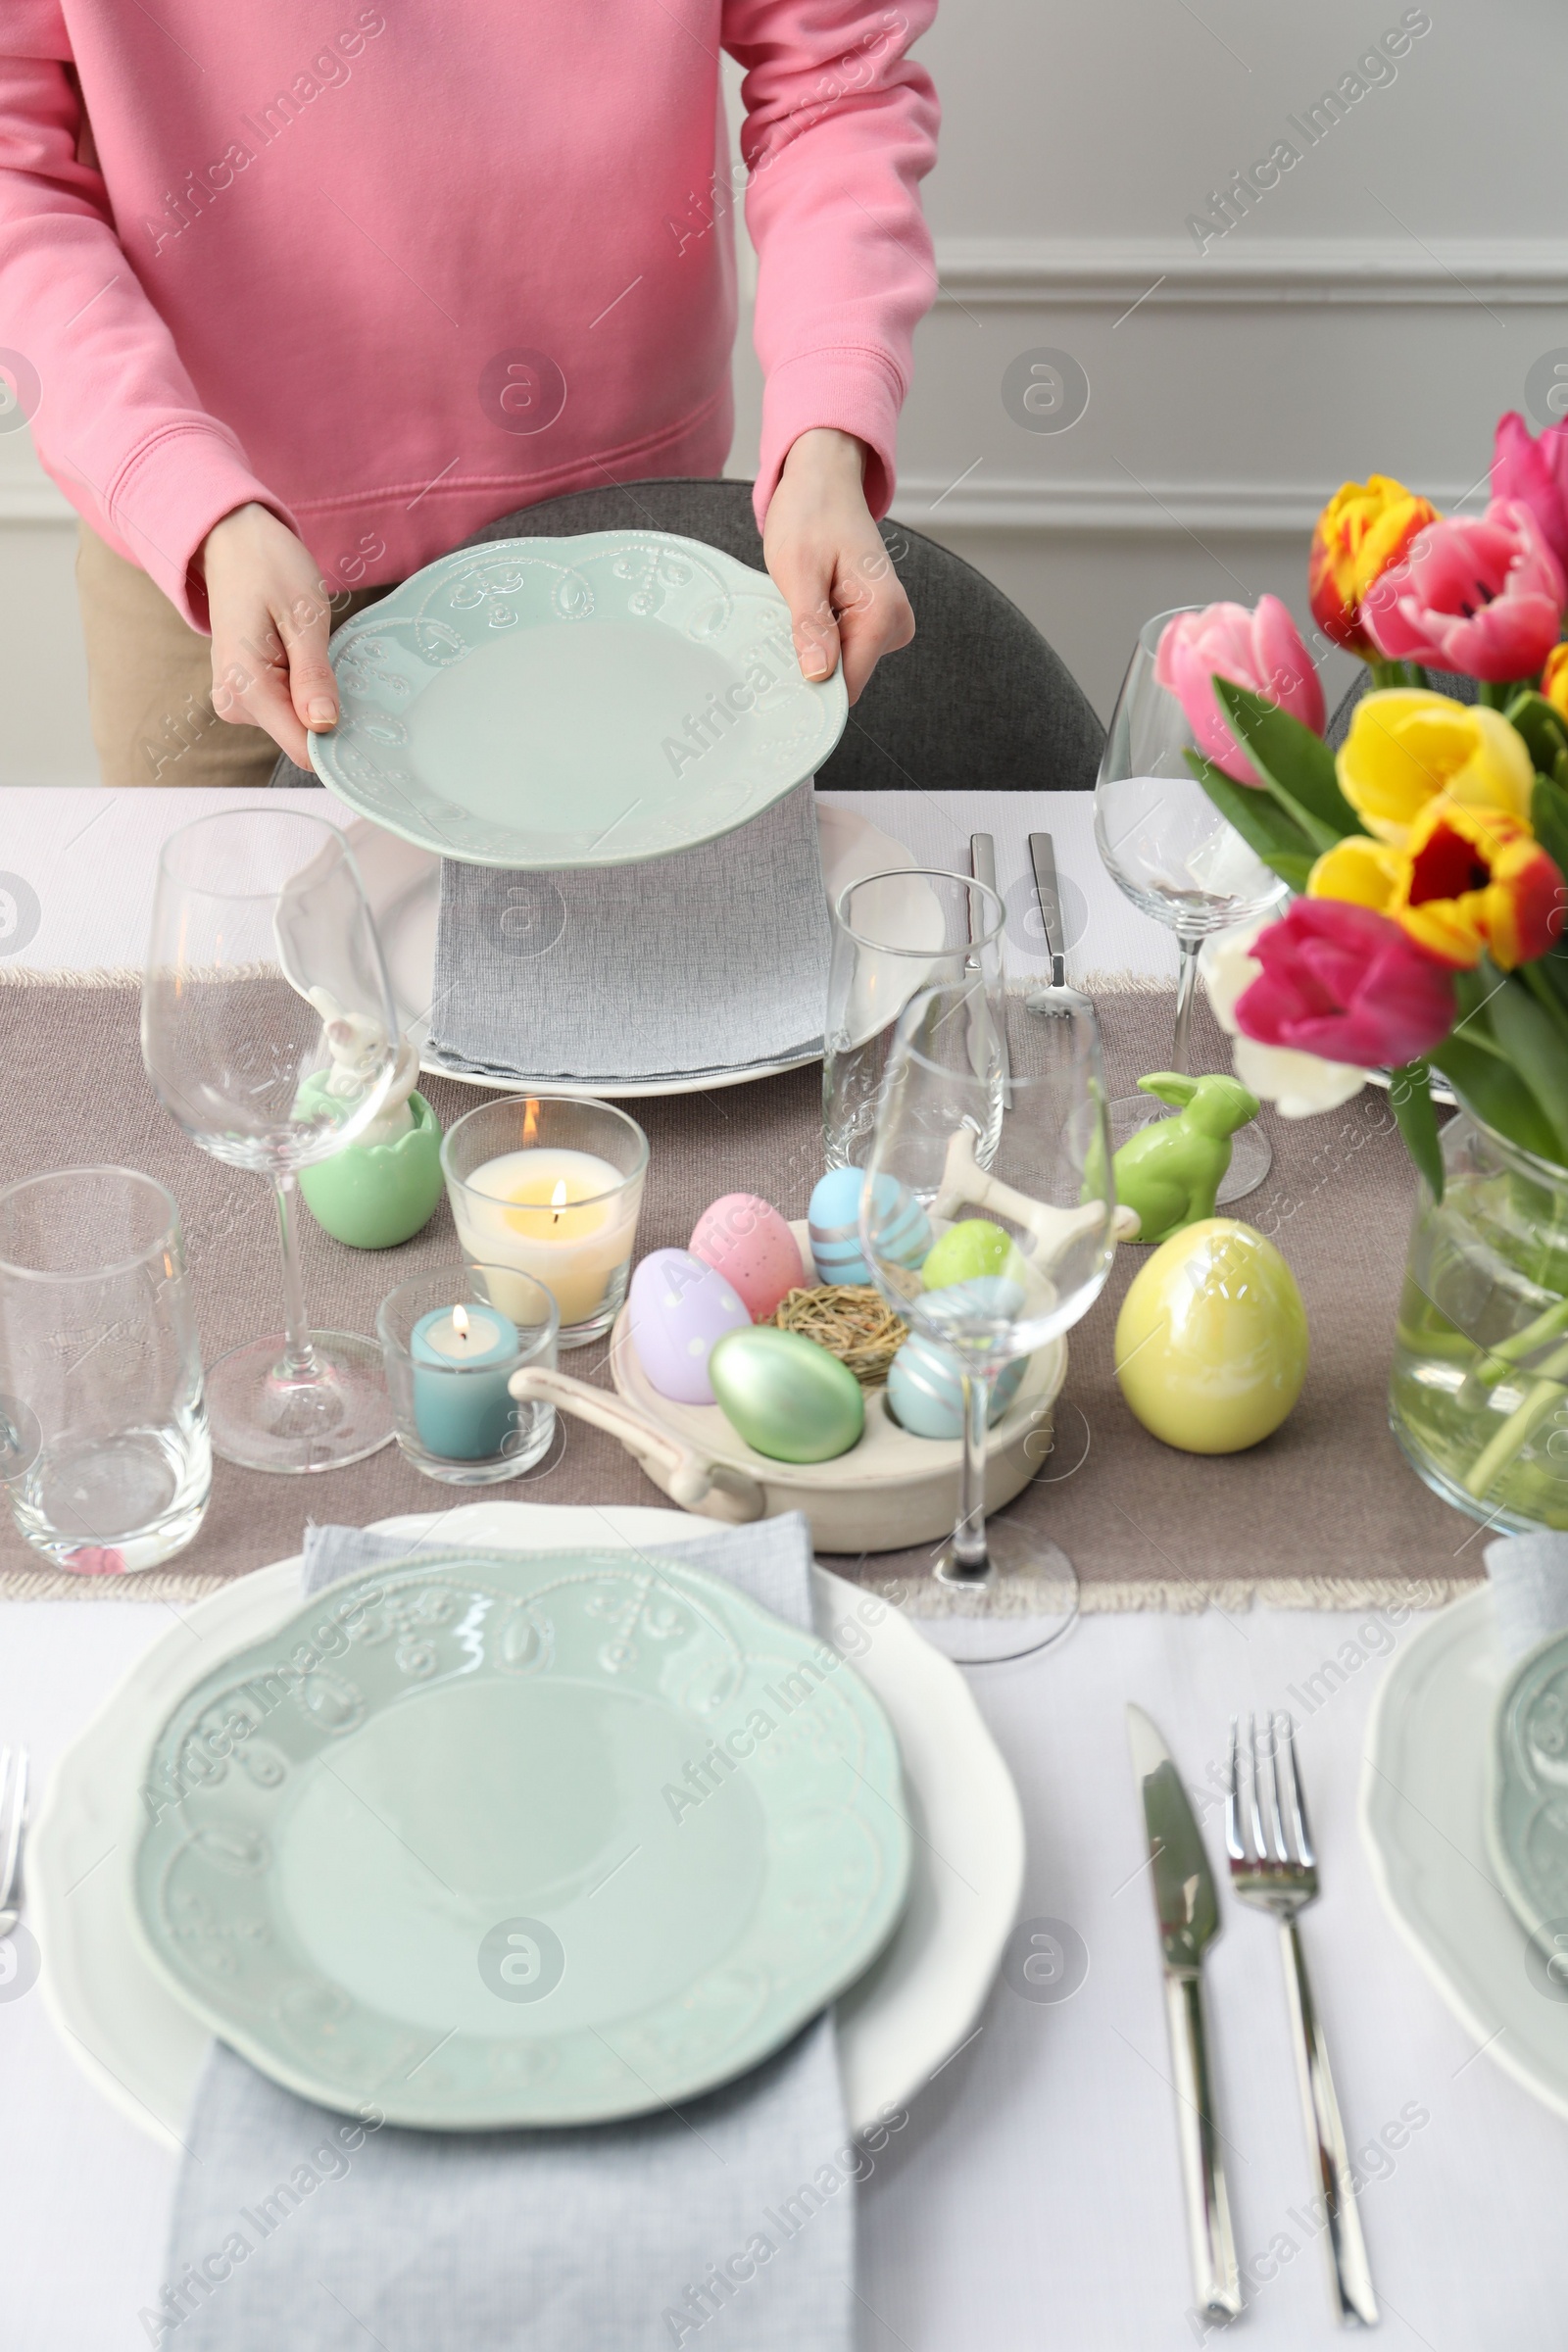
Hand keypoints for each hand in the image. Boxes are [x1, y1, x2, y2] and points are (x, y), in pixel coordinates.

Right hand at [198, 503, 339, 765]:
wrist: (233, 543)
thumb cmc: (269, 568)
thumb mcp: (304, 617)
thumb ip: (313, 676)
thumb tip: (324, 725)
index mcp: (244, 685)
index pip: (301, 748)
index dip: (337, 739)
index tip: (365, 719)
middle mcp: (234, 702)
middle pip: (301, 737)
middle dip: (325, 707)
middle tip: (327, 656)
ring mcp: (236, 700)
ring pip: (295, 724)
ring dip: (313, 694)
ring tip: (307, 648)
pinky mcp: (244, 695)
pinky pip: (286, 709)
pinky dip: (303, 689)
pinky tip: (298, 655)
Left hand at [763, 429, 913, 703]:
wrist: (824, 480)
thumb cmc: (812, 512)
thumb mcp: (799, 570)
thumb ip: (811, 626)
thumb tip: (818, 674)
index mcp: (884, 612)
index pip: (850, 685)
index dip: (813, 687)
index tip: (782, 675)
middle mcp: (895, 622)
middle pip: (845, 677)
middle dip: (811, 658)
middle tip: (789, 615)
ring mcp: (886, 623)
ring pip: (841, 664)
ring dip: (813, 642)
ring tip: (801, 600)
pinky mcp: (873, 621)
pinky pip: (841, 647)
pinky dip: (818, 633)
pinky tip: (809, 603)